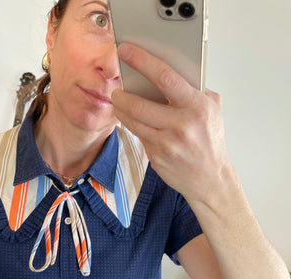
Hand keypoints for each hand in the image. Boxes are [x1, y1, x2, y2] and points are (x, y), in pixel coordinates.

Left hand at [111, 43, 236, 203]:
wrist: (210, 178)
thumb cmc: (209, 139)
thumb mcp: (211, 108)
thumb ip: (193, 88)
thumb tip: (168, 70)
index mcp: (196, 106)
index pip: (165, 77)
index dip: (142, 61)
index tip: (126, 51)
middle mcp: (181, 125)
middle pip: (139, 105)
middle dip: (122, 95)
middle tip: (116, 89)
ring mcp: (167, 143)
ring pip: (133, 122)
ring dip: (121, 111)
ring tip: (118, 102)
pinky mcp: (156, 157)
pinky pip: (139, 136)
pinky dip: (133, 126)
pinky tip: (131, 120)